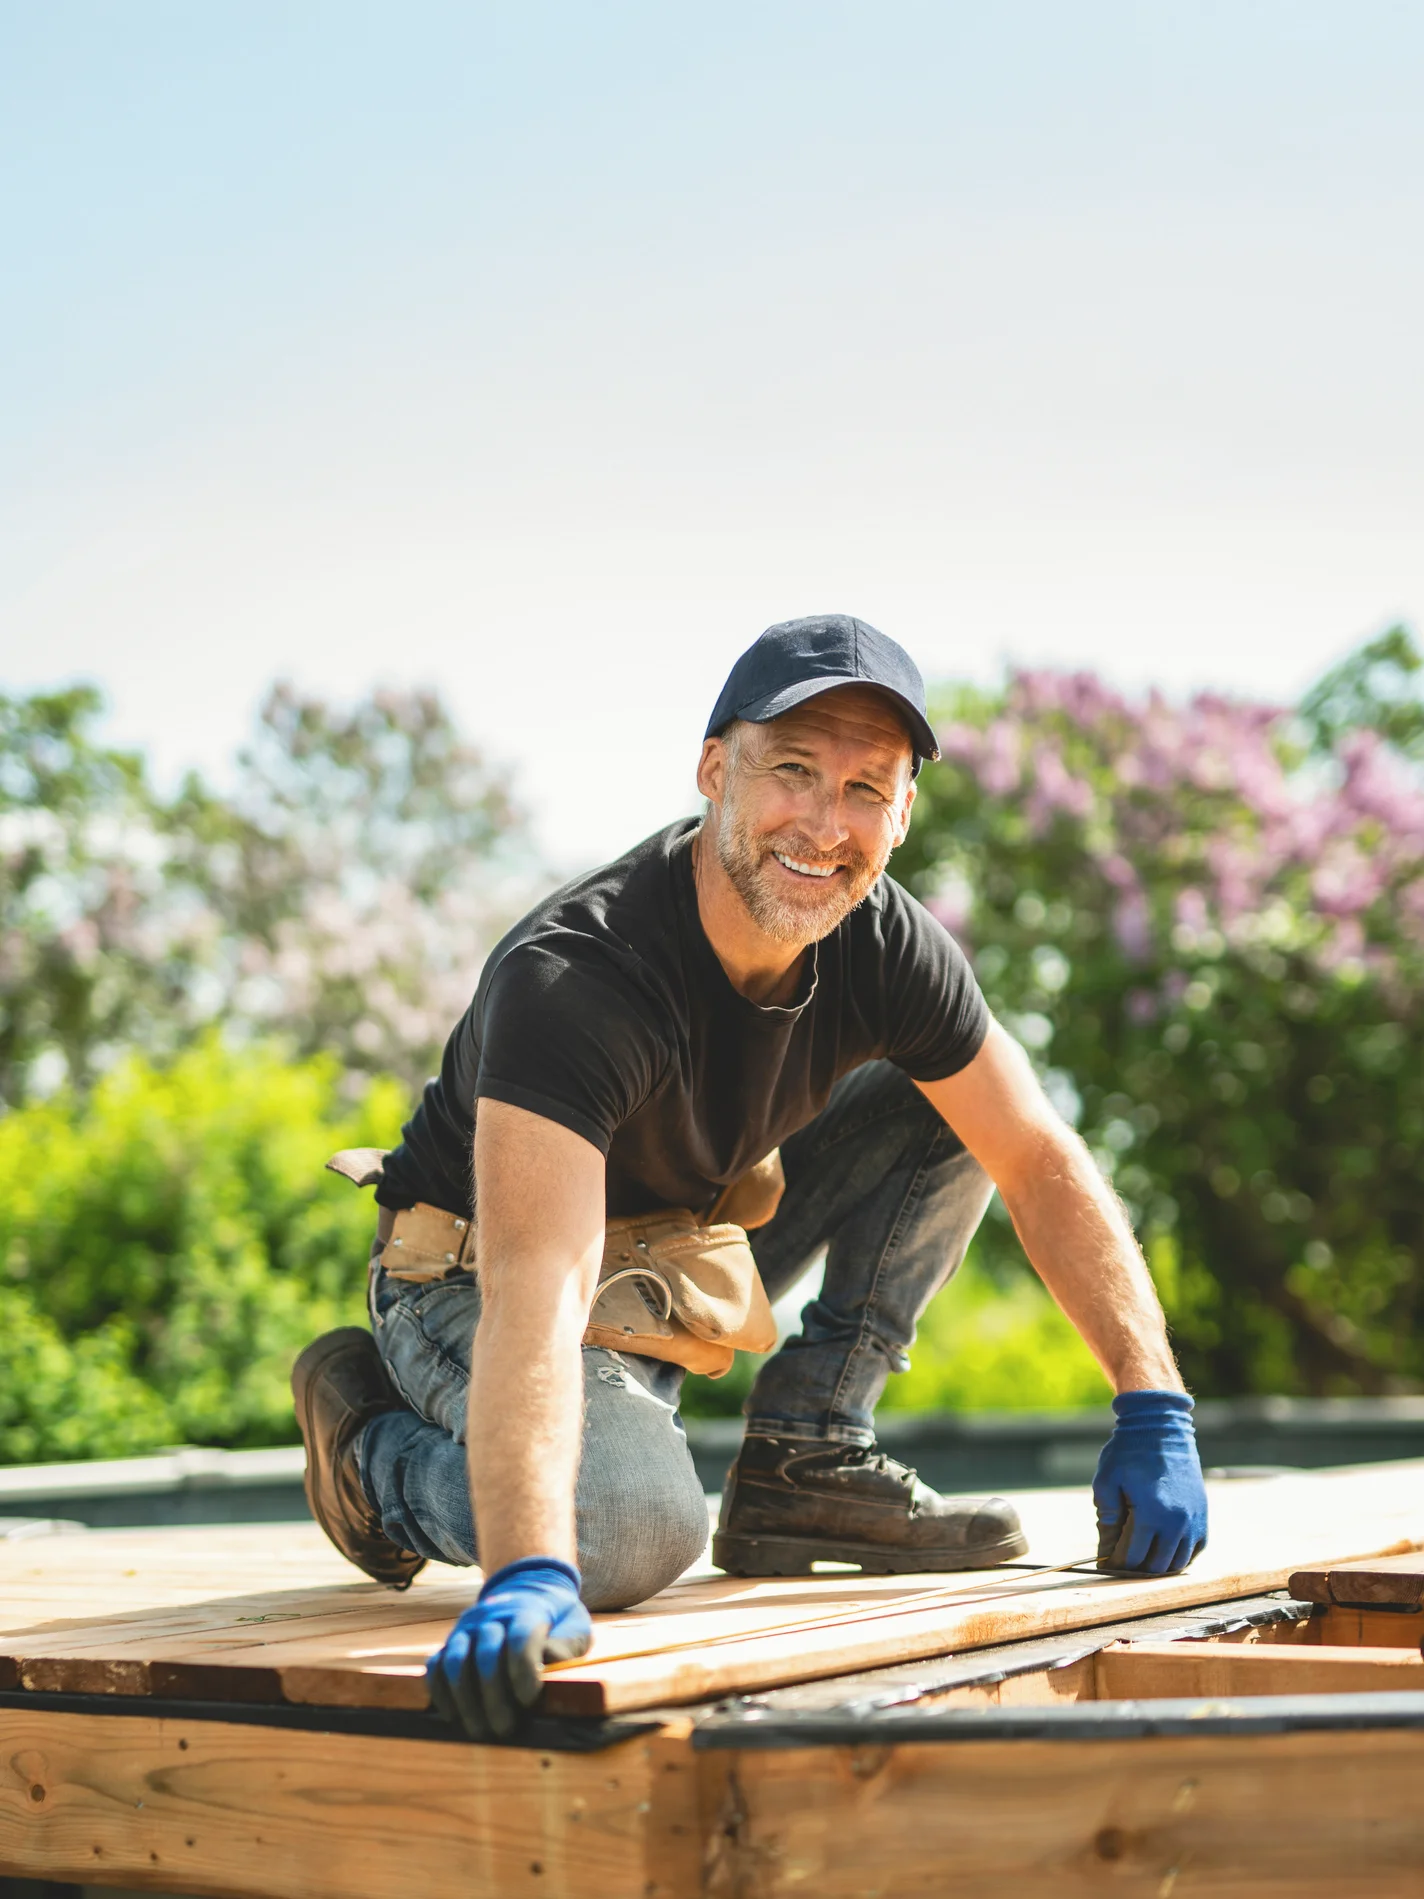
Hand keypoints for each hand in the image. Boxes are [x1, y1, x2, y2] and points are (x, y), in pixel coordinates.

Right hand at [426, 1557, 591, 1738]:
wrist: (528, 1590)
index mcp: (527, 1610)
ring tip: (480, 1730)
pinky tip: (455, 1717)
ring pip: (455, 1661)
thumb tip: (548, 1667)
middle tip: (505, 1729)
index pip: (520, 1638)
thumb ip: (565, 1646)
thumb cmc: (555, 1619)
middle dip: (494, 1697)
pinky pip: (435, 1666)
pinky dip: (440, 1693)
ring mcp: (467, 1628)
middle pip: (487, 1654)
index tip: (529, 1701)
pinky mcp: (450, 1641)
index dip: (523, 1672)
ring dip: (465, 1700)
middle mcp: (492, 1616)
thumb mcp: (573, 1625)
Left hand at [1093, 1389, 1207, 1574]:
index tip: (1105, 1565)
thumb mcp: (1107, 1481)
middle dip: (1136, 1569)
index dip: (1116, 1565)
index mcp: (1151, 1515)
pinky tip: (1163, 1551)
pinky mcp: (1202, 1515)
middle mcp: (1177, 1523)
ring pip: (1177, 1562)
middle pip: (1156, 1566)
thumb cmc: (1129, 1452)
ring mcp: (1194, 1521)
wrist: (1161, 1427)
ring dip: (1158, 1566)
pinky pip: (1194, 1550)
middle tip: (1121, 1565)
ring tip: (1140, 1559)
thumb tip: (1105, 1551)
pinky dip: (1179, 1556)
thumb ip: (1107, 1519)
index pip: (1132, 1557)